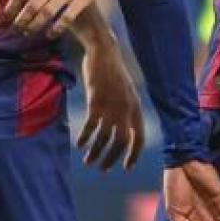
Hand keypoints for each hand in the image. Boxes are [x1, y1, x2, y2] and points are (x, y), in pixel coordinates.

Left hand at [2, 0, 118, 36]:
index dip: (11, 7)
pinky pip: (68, 17)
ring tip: (29, 33)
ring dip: (35, 26)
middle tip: (15, 30)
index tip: (4, 18)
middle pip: (32, 5)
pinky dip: (57, 28)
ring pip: (47, 13)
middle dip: (21, 21)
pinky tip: (51, 34)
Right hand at [78, 51, 143, 171]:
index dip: (134, 155)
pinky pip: (91, 126)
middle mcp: (126, 109)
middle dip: (112, 158)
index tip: (126, 167)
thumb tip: (123, 130)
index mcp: (136, 108)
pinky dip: (85, 137)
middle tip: (102, 168)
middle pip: (122, 142)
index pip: (139, 137)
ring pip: (105, 137)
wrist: (104, 52)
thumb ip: (127, 110)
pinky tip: (79, 144)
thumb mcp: (127, 92)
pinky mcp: (96, 101)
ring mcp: (111, 105)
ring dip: (96, 152)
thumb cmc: (113, 73)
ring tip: (88, 161)